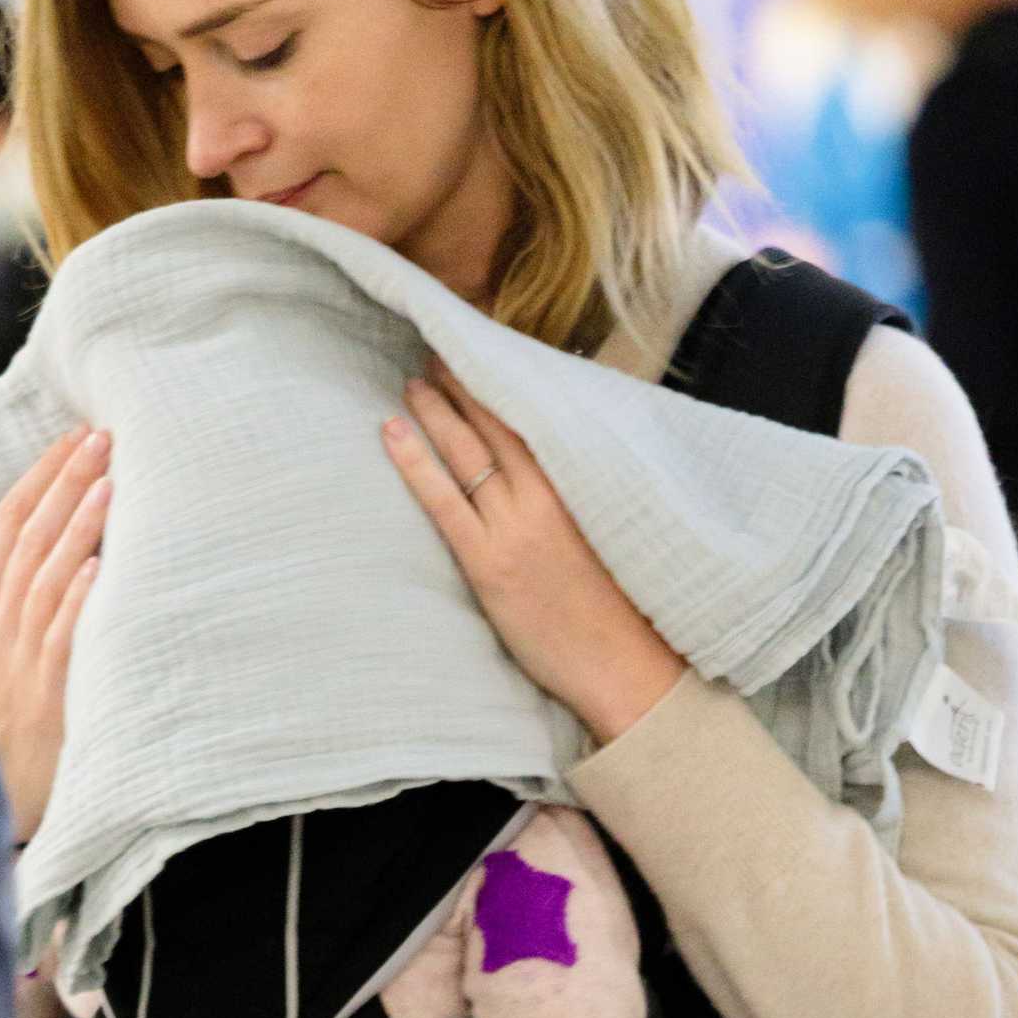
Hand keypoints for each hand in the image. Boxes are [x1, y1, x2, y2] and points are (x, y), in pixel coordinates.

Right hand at [0, 429, 109, 841]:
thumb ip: (1, 614)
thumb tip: (44, 556)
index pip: (3, 526)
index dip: (39, 479)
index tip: (71, 439)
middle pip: (27, 538)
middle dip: (66, 482)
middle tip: (102, 437)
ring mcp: (13, 660)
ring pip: (46, 577)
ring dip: (80, 526)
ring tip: (111, 482)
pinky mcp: (42, 695)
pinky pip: (60, 637)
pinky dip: (78, 599)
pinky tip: (100, 566)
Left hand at [382, 363, 685, 744]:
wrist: (626, 666)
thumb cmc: (624, 609)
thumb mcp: (609, 534)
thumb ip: (579, 496)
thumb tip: (554, 468)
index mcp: (579, 484)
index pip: (532, 418)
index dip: (500, 383)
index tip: (481, 351)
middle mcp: (545, 496)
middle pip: (495, 424)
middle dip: (463, 384)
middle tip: (436, 351)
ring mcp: (514, 528)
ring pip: (466, 452)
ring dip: (435, 411)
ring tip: (413, 382)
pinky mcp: (488, 563)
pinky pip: (443, 500)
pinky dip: (414, 462)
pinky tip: (391, 433)